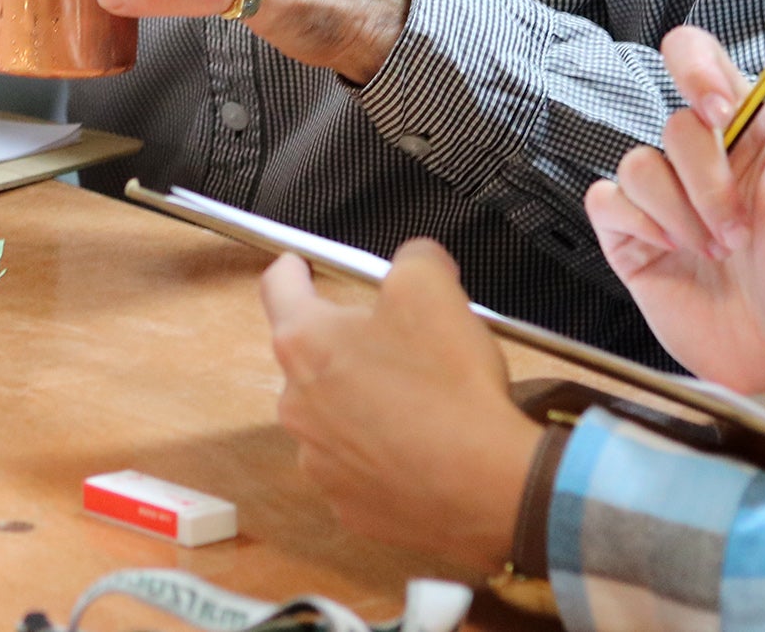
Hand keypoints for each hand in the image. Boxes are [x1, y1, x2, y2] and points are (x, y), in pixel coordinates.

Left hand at [263, 246, 539, 574]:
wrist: (487, 486)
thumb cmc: (452, 388)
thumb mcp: (433, 287)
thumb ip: (412, 258)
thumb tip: (415, 260)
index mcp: (306, 343)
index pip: (277, 288)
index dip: (290, 269)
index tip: (296, 267)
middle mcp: (297, 404)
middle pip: (310, 358)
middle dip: (346, 347)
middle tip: (398, 347)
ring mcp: (318, 461)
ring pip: (333, 416)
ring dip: (362, 405)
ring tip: (417, 404)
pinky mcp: (347, 505)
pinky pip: (358, 467)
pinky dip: (382, 456)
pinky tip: (420, 450)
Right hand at [583, 28, 764, 403]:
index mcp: (747, 134)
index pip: (698, 60)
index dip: (695, 70)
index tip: (716, 112)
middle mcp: (700, 159)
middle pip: (673, 125)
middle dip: (707, 182)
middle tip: (739, 230)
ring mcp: (662, 198)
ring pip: (638, 164)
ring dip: (679, 213)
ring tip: (714, 251)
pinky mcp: (630, 235)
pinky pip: (606, 200)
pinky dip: (639, 225)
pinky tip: (672, 251)